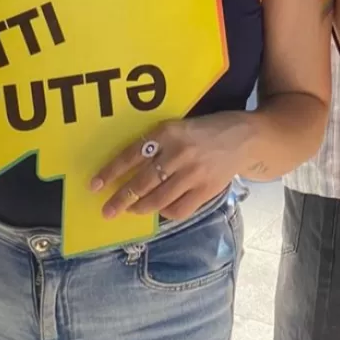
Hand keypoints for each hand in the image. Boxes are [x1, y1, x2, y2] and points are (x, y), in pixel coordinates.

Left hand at [92, 112, 248, 221]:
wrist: (245, 137)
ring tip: (130, 210)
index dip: (111, 171)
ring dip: (139, 208)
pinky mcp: (206, 190)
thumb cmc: (206, 130)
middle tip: (107, 210)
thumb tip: (129, 168)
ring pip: (158, 199)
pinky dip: (165, 213)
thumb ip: (157, 144)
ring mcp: (193, 174)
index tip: (95, 185)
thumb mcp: (178, 127)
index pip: (132, 154)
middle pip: (142, 182)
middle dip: (120, 198)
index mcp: (168, 132)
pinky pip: (179, 209)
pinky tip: (159, 210)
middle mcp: (179, 152)